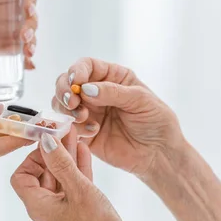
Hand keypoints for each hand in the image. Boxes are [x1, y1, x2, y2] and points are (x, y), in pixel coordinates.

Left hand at [11, 129, 164, 220]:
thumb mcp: (78, 188)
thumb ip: (60, 163)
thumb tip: (45, 140)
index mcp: (38, 207)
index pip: (21, 177)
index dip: (31, 159)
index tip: (46, 146)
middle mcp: (45, 210)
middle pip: (42, 175)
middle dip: (53, 153)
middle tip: (62, 133)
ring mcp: (61, 212)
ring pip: (60, 179)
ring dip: (67, 158)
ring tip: (74, 136)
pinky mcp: (77, 212)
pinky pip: (72, 186)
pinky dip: (77, 169)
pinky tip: (83, 151)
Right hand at [52, 57, 182, 178]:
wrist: (159, 154)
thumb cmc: (156, 121)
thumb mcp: (141, 100)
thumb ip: (113, 92)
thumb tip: (85, 89)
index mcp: (111, 77)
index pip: (85, 66)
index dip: (76, 71)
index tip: (75, 83)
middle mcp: (95, 92)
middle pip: (66, 82)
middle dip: (64, 91)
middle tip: (71, 103)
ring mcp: (88, 111)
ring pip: (61, 103)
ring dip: (67, 109)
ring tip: (83, 118)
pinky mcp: (83, 132)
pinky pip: (66, 126)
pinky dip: (73, 127)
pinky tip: (92, 132)